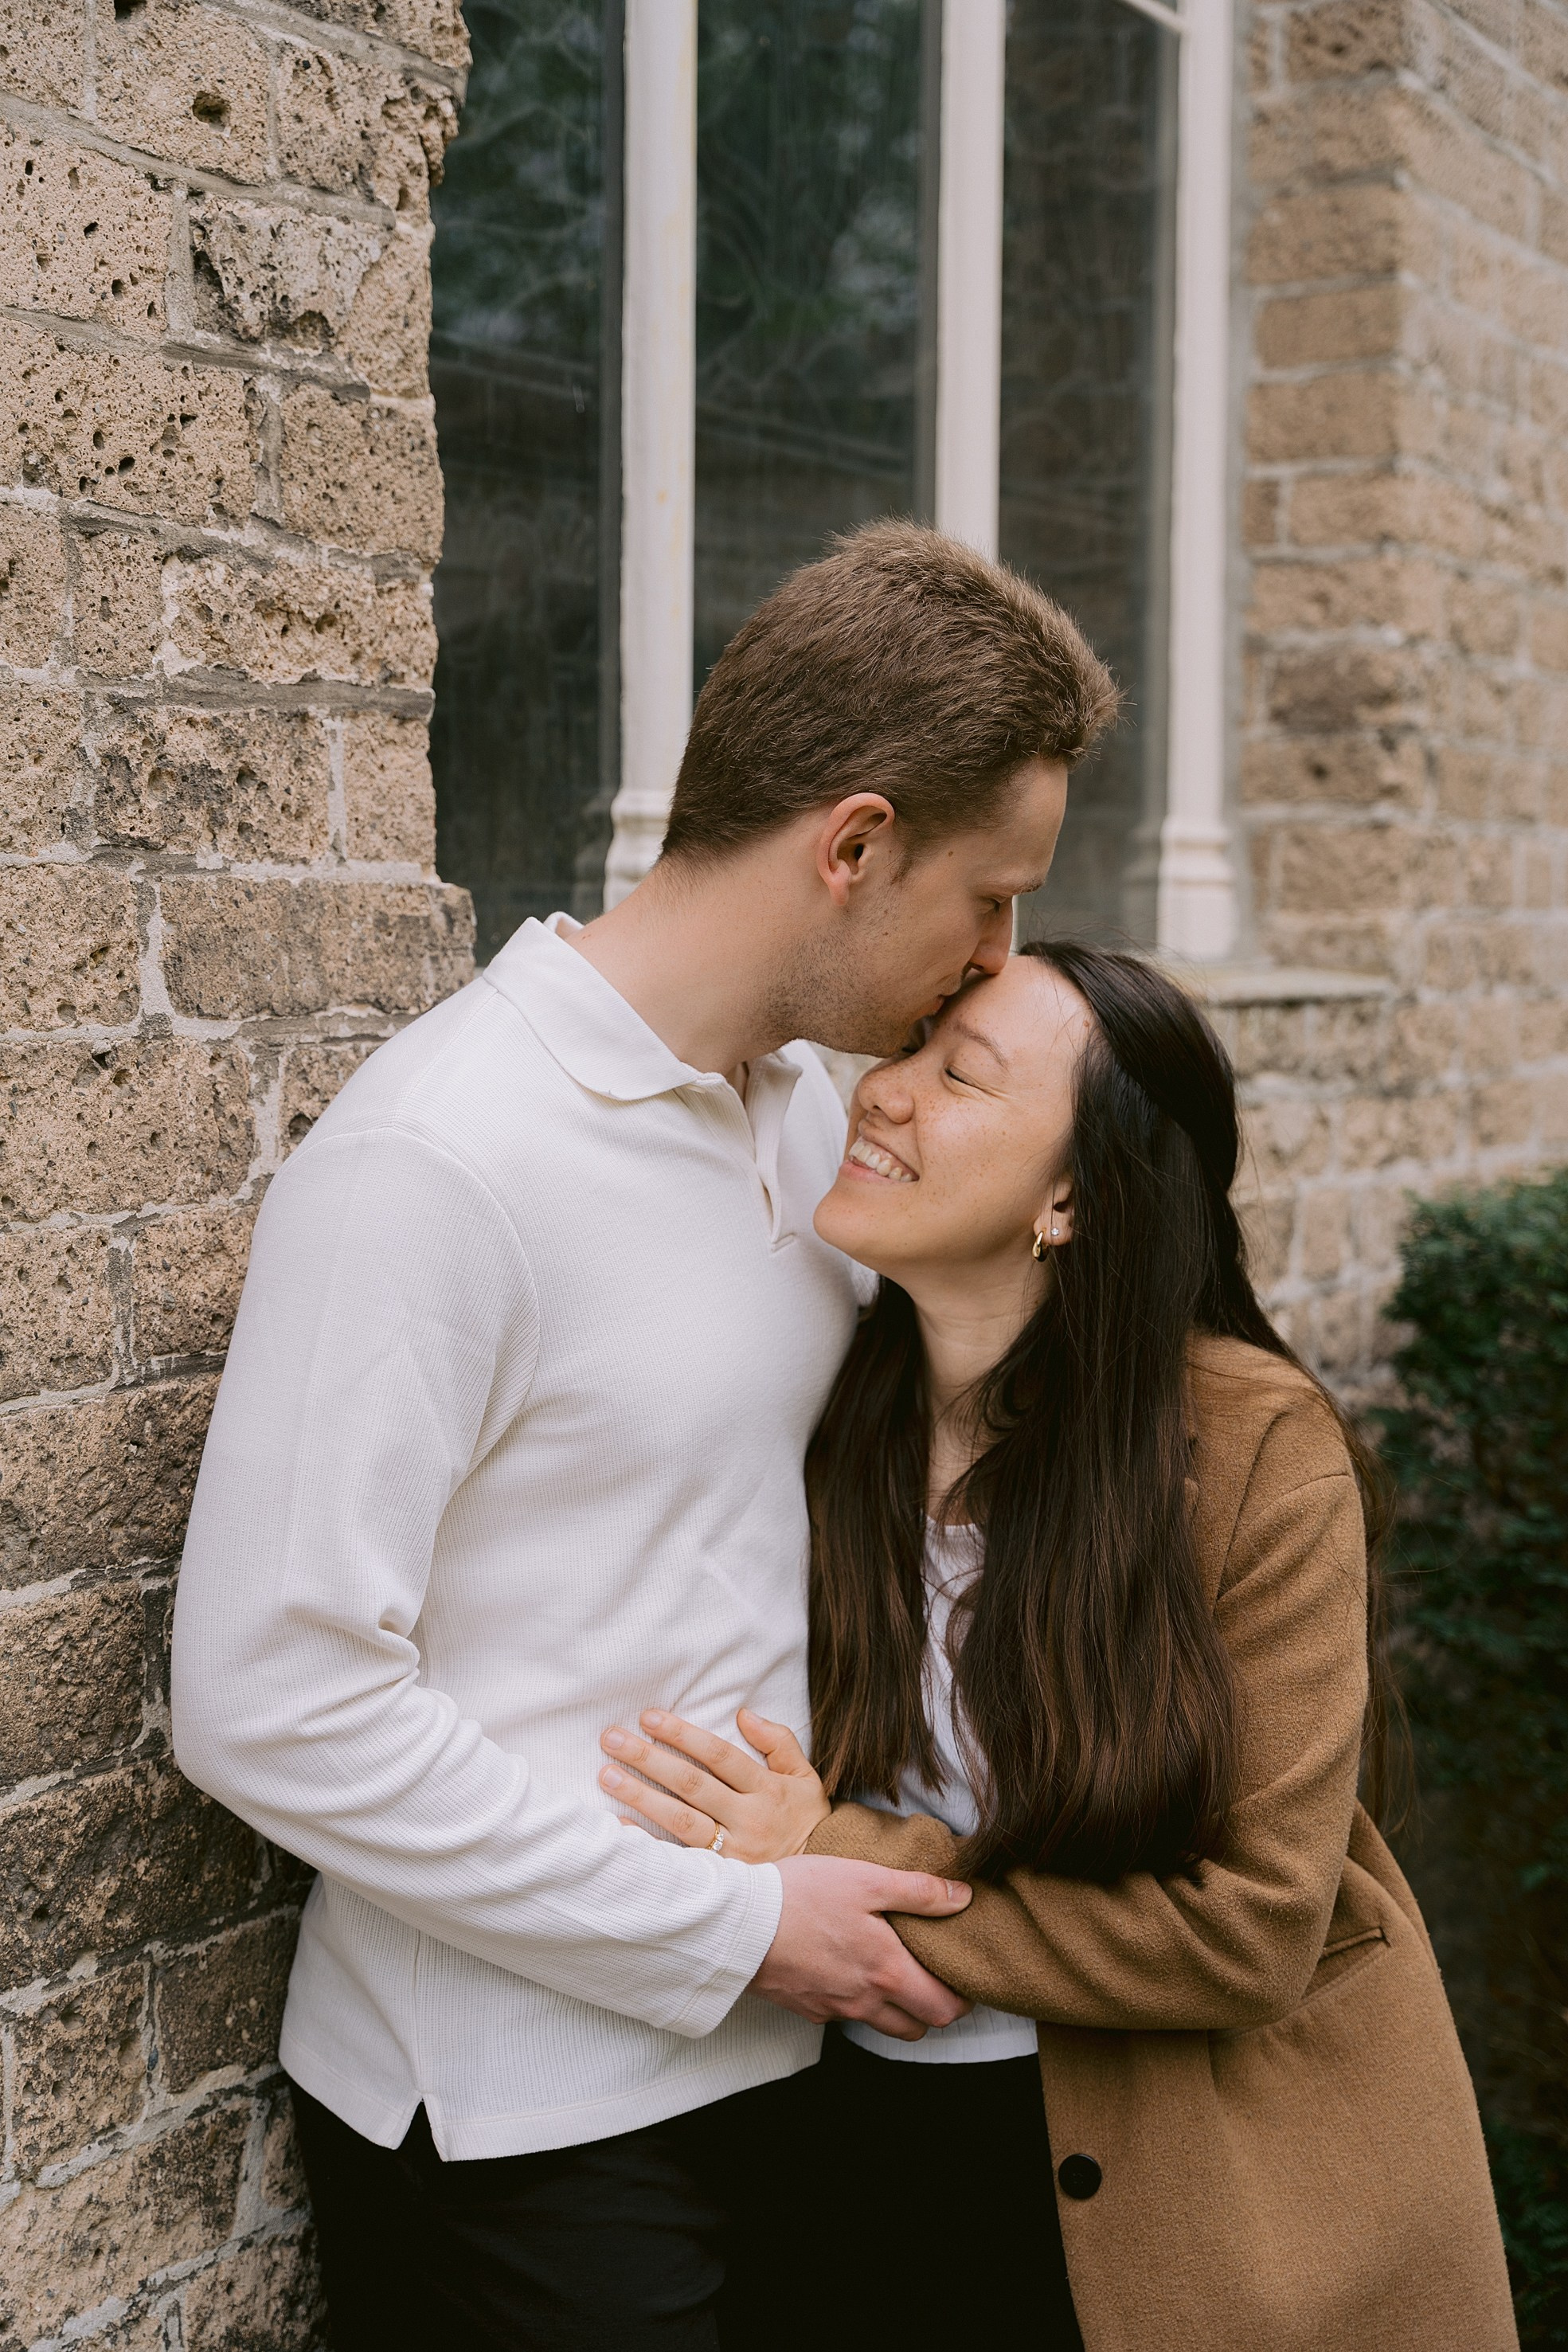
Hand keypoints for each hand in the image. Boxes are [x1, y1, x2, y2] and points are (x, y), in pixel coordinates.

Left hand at [599, 1707, 831, 1861]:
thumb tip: (744, 1714)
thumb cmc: (806, 1820)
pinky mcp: (721, 1879)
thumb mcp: (804, 1777)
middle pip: (693, 1784)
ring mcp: (733, 1853)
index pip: (719, 1756)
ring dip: (641, 1796)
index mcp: (768, 1789)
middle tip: (612, 1738)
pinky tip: (618, 1827)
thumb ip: (779, 1742)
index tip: (649, 1717)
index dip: (683, 1734)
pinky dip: (646, 1843)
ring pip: (681, 1820)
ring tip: (607, 1775)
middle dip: (650, 1759)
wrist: (822, 1879)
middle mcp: (749, 1819)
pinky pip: (677, 1859)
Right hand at [750, 1855, 973, 2041]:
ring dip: (901, 2010)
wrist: (738, 1924)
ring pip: (885, 2026)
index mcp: (887, 1971)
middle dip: (937, 2008)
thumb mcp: (866, 1879)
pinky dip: (861, 2003)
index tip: (967, 1977)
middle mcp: (865, 2001)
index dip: (964, 1998)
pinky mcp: (808, 2009)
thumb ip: (918, 1891)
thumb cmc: (803, 1895)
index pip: (944, 2008)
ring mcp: (835, 2010)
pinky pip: (847, 2016)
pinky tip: (852, 1970)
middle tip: (938, 1977)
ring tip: (897, 1973)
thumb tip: (964, 1898)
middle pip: (919, 2027)